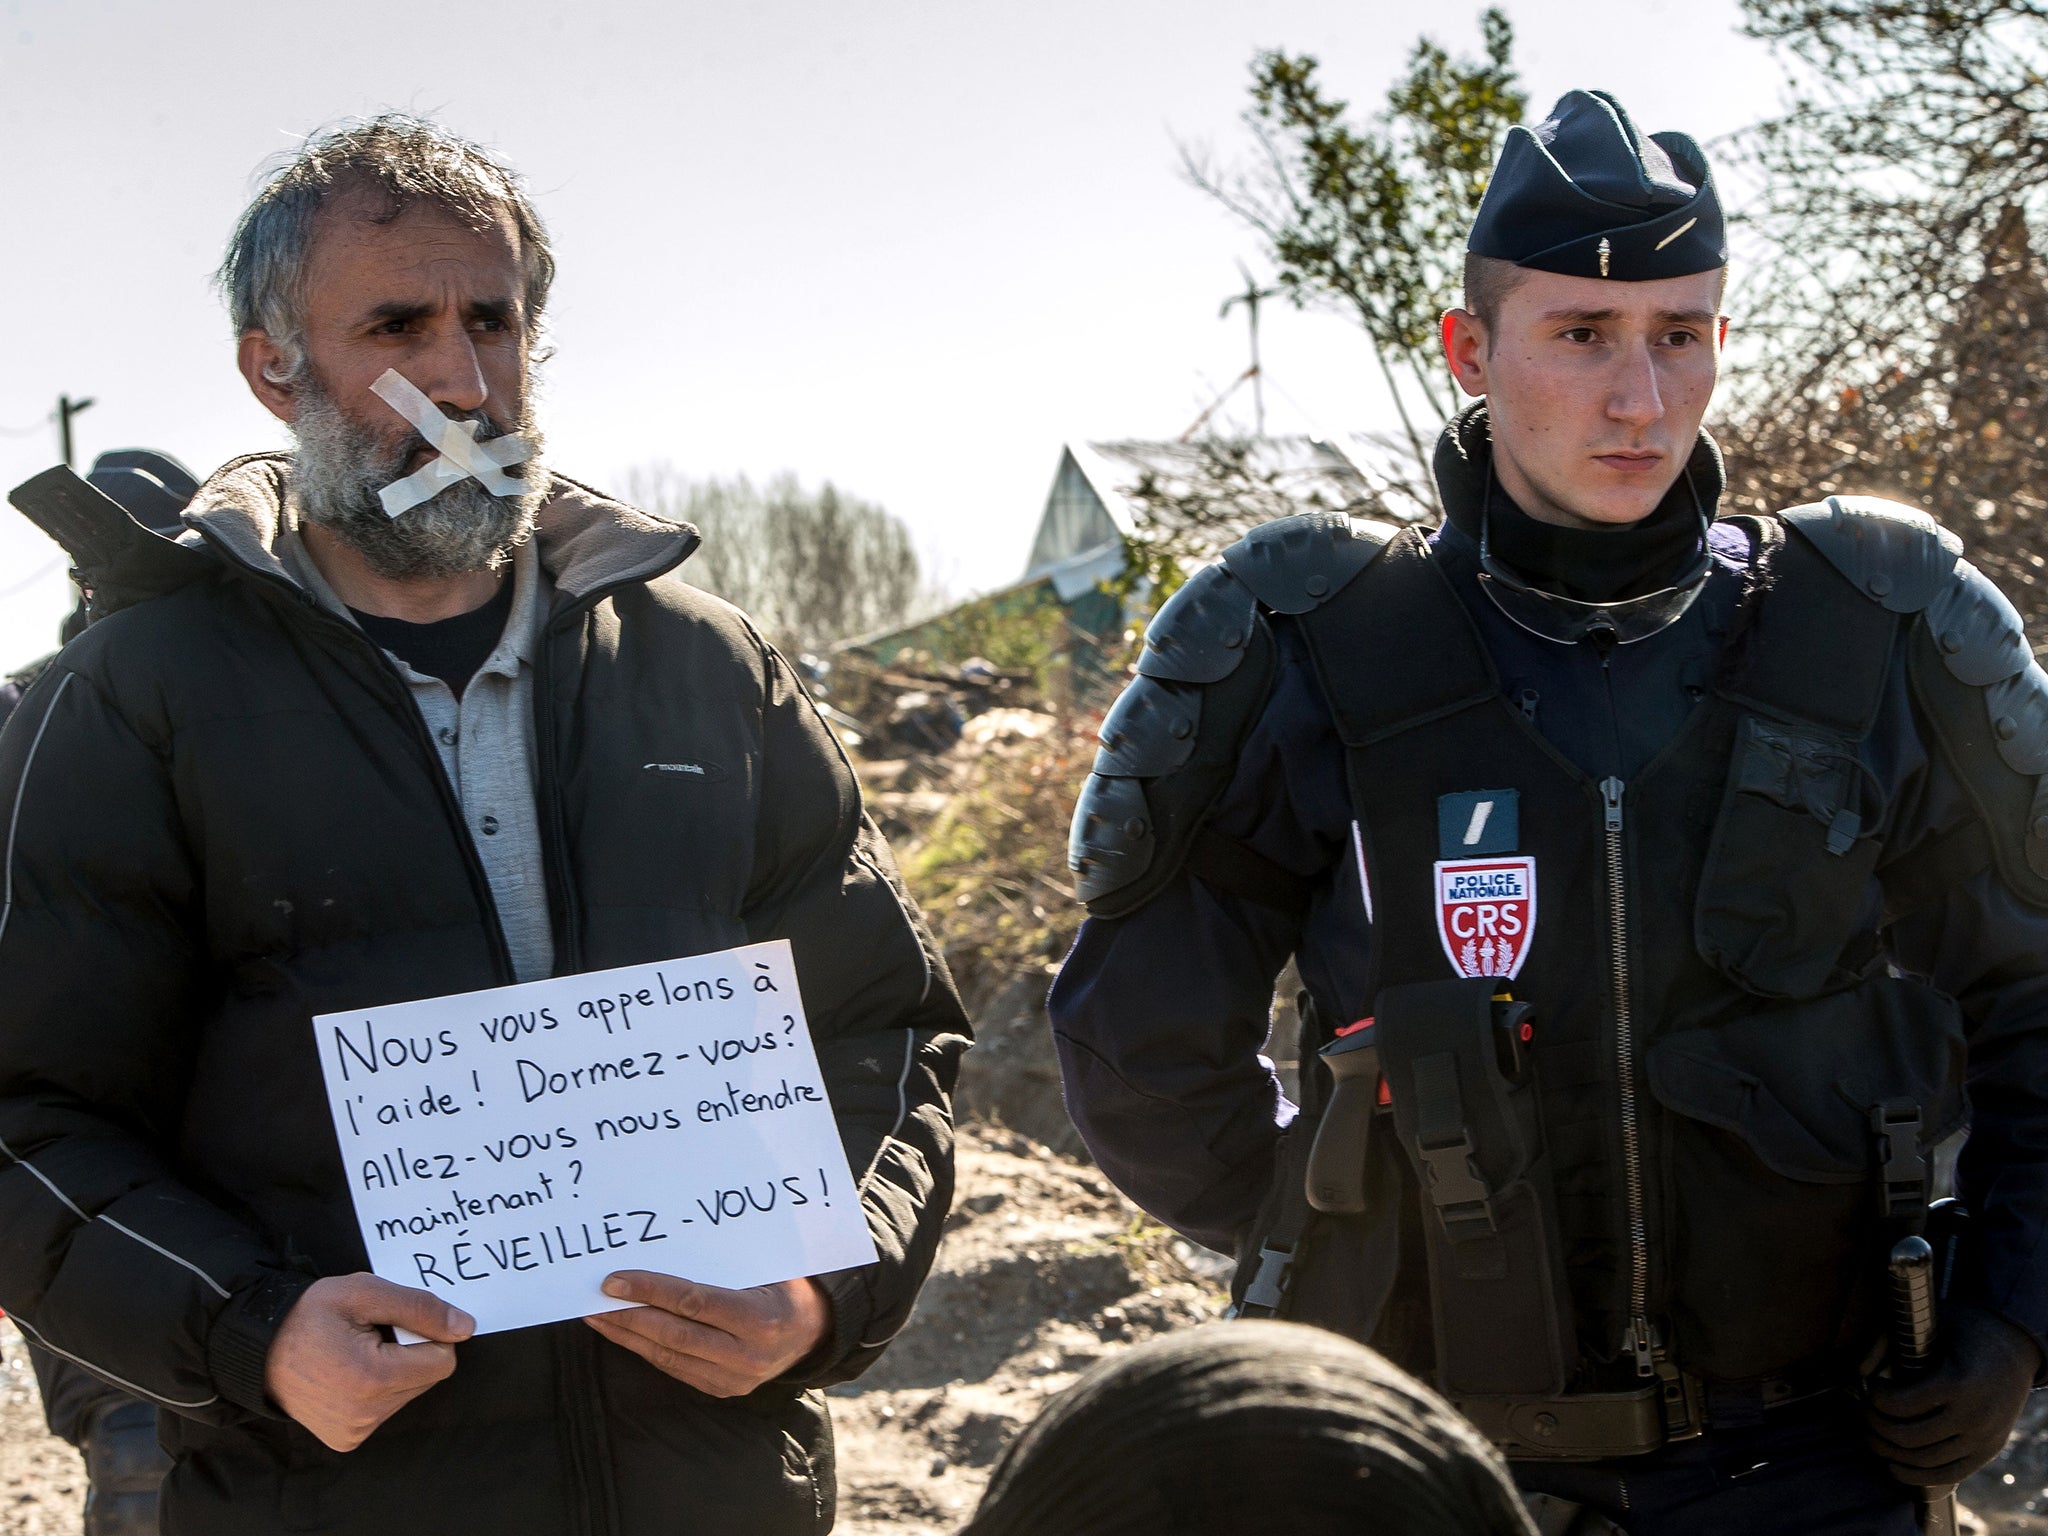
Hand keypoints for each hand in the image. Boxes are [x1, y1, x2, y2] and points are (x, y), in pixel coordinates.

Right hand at [264, 1274, 474, 1451]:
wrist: (256, 1348)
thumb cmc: (308, 1314)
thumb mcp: (364, 1292)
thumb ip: (420, 1308)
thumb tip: (465, 1327)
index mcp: (372, 1379)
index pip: (443, 1360)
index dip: (426, 1334)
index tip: (392, 1322)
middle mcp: (365, 1415)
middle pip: (427, 1378)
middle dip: (409, 1352)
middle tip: (370, 1336)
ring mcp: (354, 1432)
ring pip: (408, 1394)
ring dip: (393, 1370)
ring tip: (354, 1353)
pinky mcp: (346, 1440)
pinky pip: (386, 1409)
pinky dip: (377, 1389)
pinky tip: (347, 1373)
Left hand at [584, 1272, 829, 1395]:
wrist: (816, 1331)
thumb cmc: (786, 1286)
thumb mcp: (765, 1267)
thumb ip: (722, 1265)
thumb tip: (662, 1248)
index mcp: (760, 1318)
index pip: (693, 1303)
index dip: (650, 1291)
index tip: (615, 1280)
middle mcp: (747, 1355)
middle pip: (674, 1334)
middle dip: (629, 1316)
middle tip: (595, 1298)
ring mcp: (734, 1379)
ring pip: (669, 1356)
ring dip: (628, 1336)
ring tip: (598, 1316)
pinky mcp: (722, 1389)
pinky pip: (676, 1368)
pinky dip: (647, 1350)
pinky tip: (626, 1333)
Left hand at [1867, 1303, 2040, 1484]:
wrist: (2015, 1346)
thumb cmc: (1964, 1330)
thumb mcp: (1928, 1324)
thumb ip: (1887, 1341)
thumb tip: (1858, 1372)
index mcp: (1959, 1383)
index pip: (1900, 1405)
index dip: (1875, 1398)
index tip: (1871, 1386)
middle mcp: (1975, 1416)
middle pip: (1907, 1437)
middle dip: (1875, 1426)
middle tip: (1865, 1411)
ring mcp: (1984, 1438)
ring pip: (1924, 1460)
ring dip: (1889, 1451)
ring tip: (1873, 1434)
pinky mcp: (1988, 1451)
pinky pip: (1949, 1474)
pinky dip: (1916, 1475)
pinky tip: (1893, 1465)